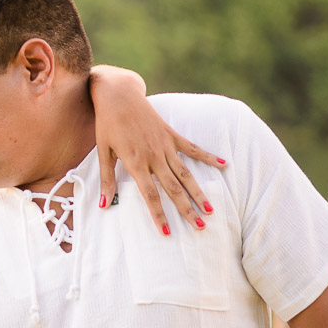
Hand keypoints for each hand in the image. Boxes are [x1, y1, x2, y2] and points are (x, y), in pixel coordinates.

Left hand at [91, 65, 225, 231]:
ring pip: (186, 173)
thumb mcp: (103, 152)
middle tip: (200, 226)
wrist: (118, 95)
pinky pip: (193, 148)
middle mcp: (154, 156)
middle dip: (186, 209)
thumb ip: (106, 179)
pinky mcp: (172, 134)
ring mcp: (165, 144)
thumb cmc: (107, 124)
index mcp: (136, 162)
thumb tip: (103, 204)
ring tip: (210, 208)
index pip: (150, 194)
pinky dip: (209, 156)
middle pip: (173, 188)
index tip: (167, 232)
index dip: (159, 214)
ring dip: (198, 191)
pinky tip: (224, 165)